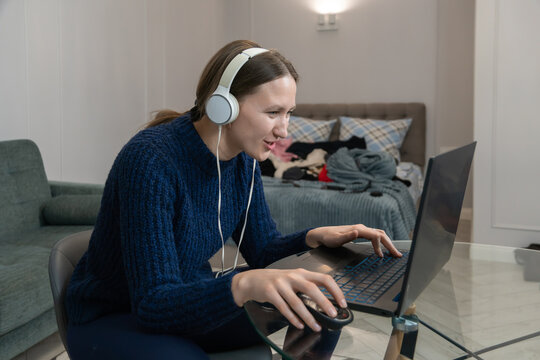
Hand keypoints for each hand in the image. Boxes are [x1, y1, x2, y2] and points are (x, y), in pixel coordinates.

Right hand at [231, 268, 345, 331]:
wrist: (252, 280)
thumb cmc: (276, 281)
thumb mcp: (294, 279)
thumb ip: (308, 287)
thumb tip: (326, 303)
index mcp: (302, 273)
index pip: (324, 278)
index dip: (335, 290)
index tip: (342, 303)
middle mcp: (292, 277)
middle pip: (312, 289)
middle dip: (324, 303)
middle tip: (332, 314)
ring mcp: (280, 284)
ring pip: (297, 302)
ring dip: (308, 317)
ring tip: (316, 326)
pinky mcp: (270, 292)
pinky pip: (284, 308)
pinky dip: (293, 318)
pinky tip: (299, 325)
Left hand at [306, 225, 401, 257]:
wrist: (321, 234)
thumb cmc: (328, 238)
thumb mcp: (335, 239)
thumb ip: (347, 236)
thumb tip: (358, 232)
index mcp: (358, 229)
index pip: (376, 236)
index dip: (383, 245)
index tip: (385, 256)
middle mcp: (361, 228)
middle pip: (381, 234)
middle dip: (390, 245)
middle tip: (398, 255)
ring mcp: (361, 230)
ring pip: (379, 234)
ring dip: (387, 243)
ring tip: (393, 253)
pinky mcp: (359, 233)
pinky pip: (375, 236)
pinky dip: (381, 242)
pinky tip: (381, 250)